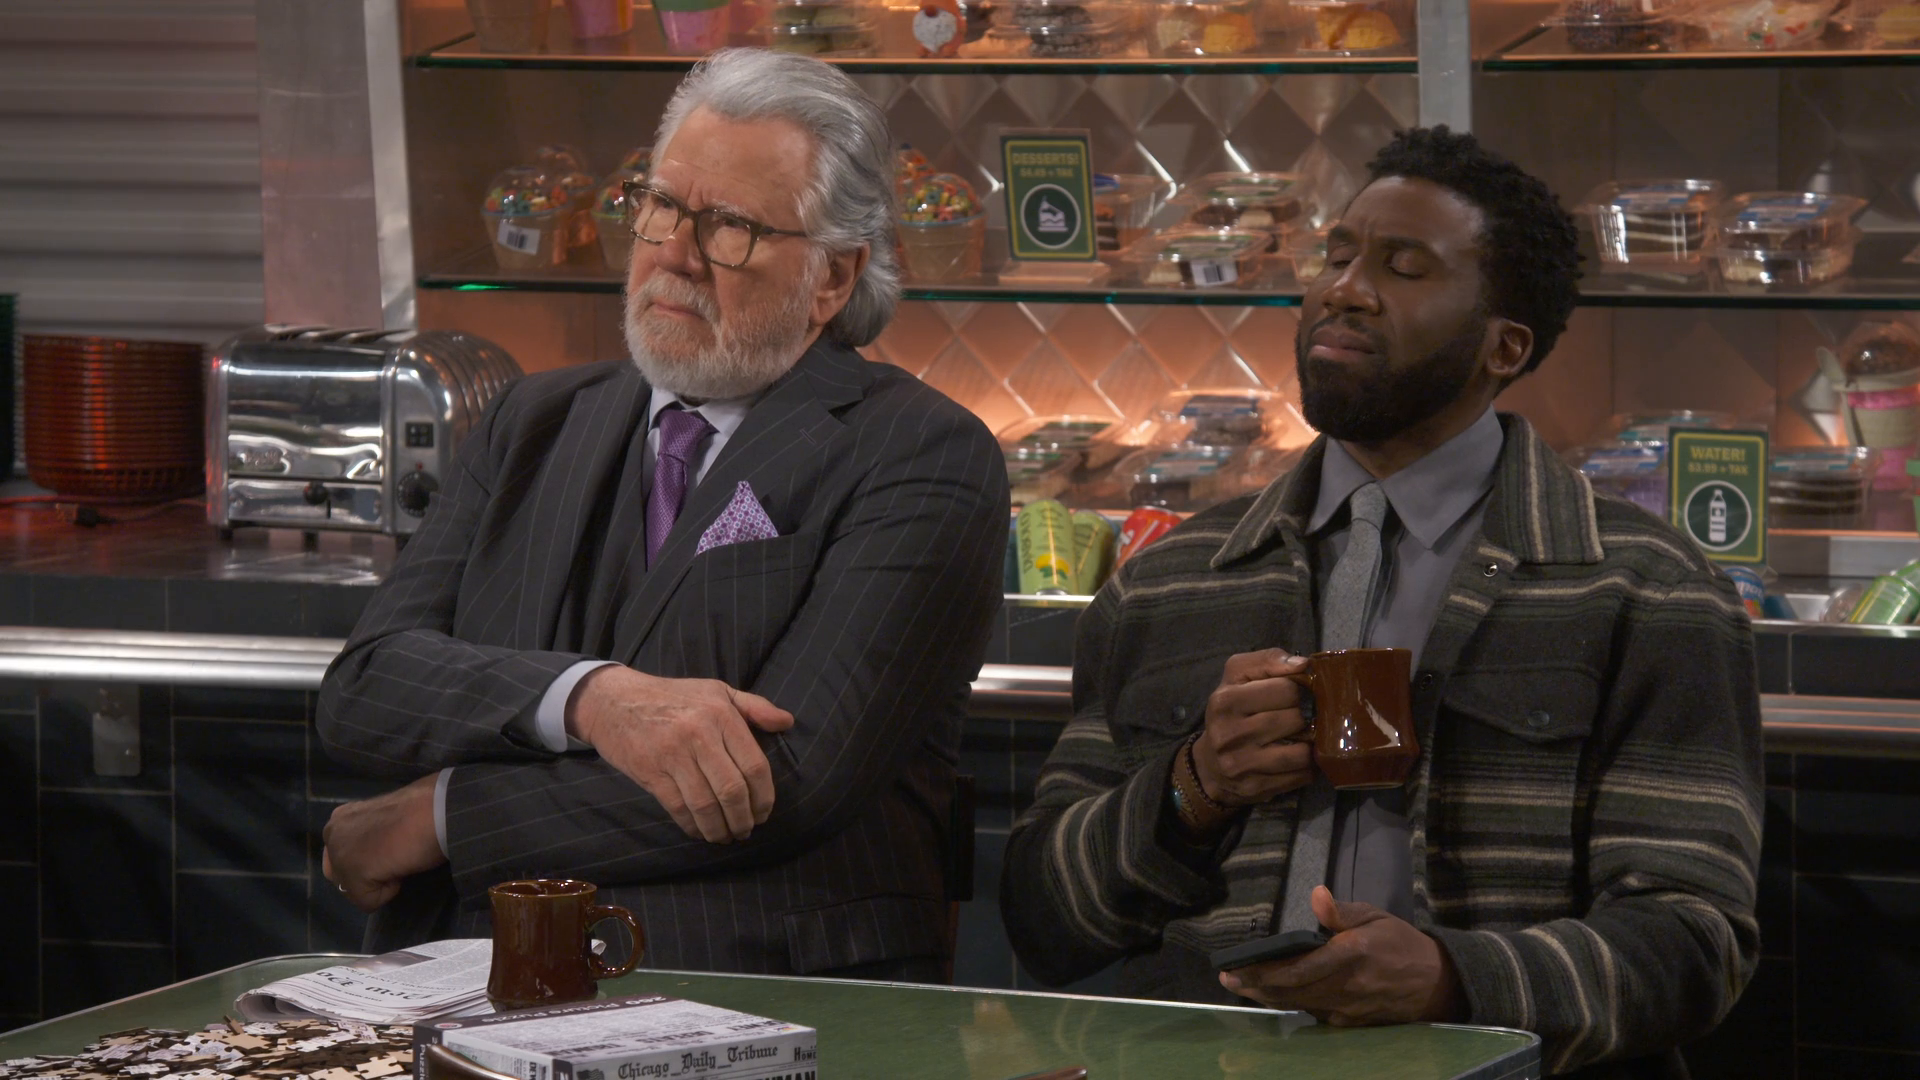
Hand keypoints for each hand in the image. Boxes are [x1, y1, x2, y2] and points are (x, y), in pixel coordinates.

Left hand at [322, 773, 445, 912]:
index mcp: (341, 817)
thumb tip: (376, 854)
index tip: (391, 847)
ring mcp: (339, 853)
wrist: (437, 809)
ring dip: (378, 882)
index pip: (343, 855)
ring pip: (354, 890)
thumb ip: (370, 834)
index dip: (370, 859)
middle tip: (395, 856)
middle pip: (342, 876)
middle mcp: (332, 832)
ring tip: (399, 859)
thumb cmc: (422, 809)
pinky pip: (368, 902)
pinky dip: (389, 892)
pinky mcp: (352, 874)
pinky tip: (401, 866)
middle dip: (368, 874)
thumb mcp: (386, 820)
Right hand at [567, 665, 794, 843]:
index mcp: (721, 714)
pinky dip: (693, 827)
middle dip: (744, 818)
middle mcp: (699, 734)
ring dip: (720, 829)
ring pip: (706, 805)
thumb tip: (787, 723)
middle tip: (747, 830)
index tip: (764, 812)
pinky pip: (678, 809)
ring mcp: (673, 755)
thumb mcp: (717, 690)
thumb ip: (754, 707)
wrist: (614, 700)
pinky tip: (701, 831)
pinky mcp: (650, 772)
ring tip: (727, 836)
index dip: (764, 797)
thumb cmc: (673, 696)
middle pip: (732, 791)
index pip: (754, 766)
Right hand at [1191, 649, 1315, 806]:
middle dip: (1304, 716)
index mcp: (1226, 701)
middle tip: (1300, 717)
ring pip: (1302, 752)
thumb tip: (1303, 665)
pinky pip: (1300, 776)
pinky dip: (1307, 767)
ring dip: (1309, 744)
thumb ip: (1267, 661)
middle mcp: (1231, 734)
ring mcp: (1243, 765)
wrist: (1210, 765)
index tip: (1294, 695)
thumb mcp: (1238, 677)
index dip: (1297, 690)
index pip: (1287, 689)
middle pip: (1296, 719)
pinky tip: (1296, 758)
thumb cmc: (1231, 712)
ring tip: (1302, 738)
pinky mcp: (1256, 788)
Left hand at [1218, 886, 1464, 1024]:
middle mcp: (1346, 986)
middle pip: (1290, 991)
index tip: (1236, 968)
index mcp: (1350, 955)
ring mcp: (1348, 1009)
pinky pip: (1315, 1014)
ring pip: (1298, 1005)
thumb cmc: (1400, 943)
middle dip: (1256, 986)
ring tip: (1243, 987)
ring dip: (1268, 998)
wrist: (1436, 983)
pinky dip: (1293, 1005)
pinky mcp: (1351, 1024)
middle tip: (1228, 979)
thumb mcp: (1374, 916)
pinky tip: (1275, 996)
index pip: (1297, 968)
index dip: (1263, 971)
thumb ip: (1341, 912)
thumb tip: (1316, 895)